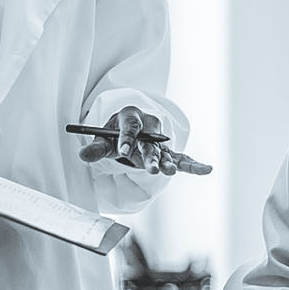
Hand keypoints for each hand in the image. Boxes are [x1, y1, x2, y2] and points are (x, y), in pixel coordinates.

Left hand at [77, 105, 212, 175]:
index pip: (130, 128)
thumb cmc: (115, 132)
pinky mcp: (167, 152)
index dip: (126, 139)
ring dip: (167, 163)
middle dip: (150, 156)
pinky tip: (206, 169)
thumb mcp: (103, 138)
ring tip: (170, 171)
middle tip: (151, 169)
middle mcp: (149, 127)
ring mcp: (160, 141)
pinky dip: (193, 165)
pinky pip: (181, 158)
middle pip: (149, 143)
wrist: (129, 126)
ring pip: (164, 152)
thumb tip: (82, 155)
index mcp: (131, 117)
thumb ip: (95, 148)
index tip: (123, 150)